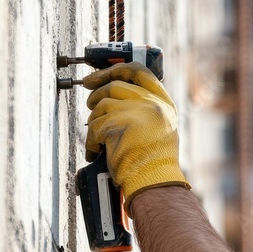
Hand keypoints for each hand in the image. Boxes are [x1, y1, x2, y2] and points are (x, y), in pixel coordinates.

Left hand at [83, 62, 190, 214]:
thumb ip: (145, 109)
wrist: (155, 181)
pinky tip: (95, 150)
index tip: (100, 75)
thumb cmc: (154, 162)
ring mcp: (135, 111)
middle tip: (89, 100)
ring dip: (94, 119)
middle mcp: (151, 103)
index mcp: (163, 103)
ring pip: (102, 104)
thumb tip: (117, 99)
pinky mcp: (119, 124)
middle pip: (115, 84)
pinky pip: (95, 125)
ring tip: (97, 135)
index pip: (139, 72)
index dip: (116, 70)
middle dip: (97, 91)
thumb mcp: (161, 128)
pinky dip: (91, 139)